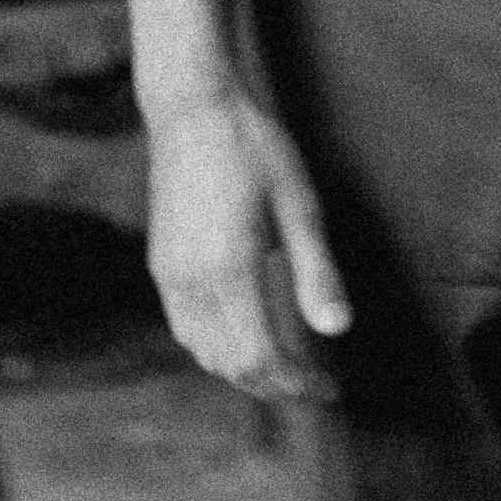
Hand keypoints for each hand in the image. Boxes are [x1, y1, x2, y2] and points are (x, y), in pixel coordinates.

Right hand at [143, 90, 352, 402]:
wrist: (193, 112)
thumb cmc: (256, 151)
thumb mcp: (301, 208)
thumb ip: (317, 273)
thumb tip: (338, 331)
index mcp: (228, 271)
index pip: (259, 357)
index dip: (296, 382)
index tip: (330, 388)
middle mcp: (189, 282)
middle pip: (229, 364)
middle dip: (275, 384)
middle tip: (317, 384)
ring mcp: (168, 275)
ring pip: (203, 351)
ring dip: (245, 368)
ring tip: (290, 366)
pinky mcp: (161, 265)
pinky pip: (186, 328)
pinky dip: (218, 347)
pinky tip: (250, 335)